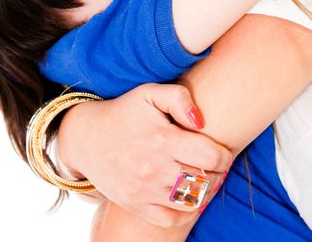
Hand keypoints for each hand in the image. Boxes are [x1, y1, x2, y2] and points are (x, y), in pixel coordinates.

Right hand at [56, 83, 231, 226]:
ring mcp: (145, 190)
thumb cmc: (125, 112)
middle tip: (216, 164)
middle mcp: (155, 168)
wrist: (88, 137)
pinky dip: (186, 210)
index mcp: (163, 139)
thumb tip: (201, 121)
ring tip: (204, 178)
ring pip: (192, 201)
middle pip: (205, 180)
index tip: (221, 150)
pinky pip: (172, 218)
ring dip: (205, 191)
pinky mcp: (136, 205)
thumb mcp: (149, 93)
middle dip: (218, 173)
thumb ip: (179, 98)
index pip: (212, 157)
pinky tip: (186, 194)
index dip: (224, 154)